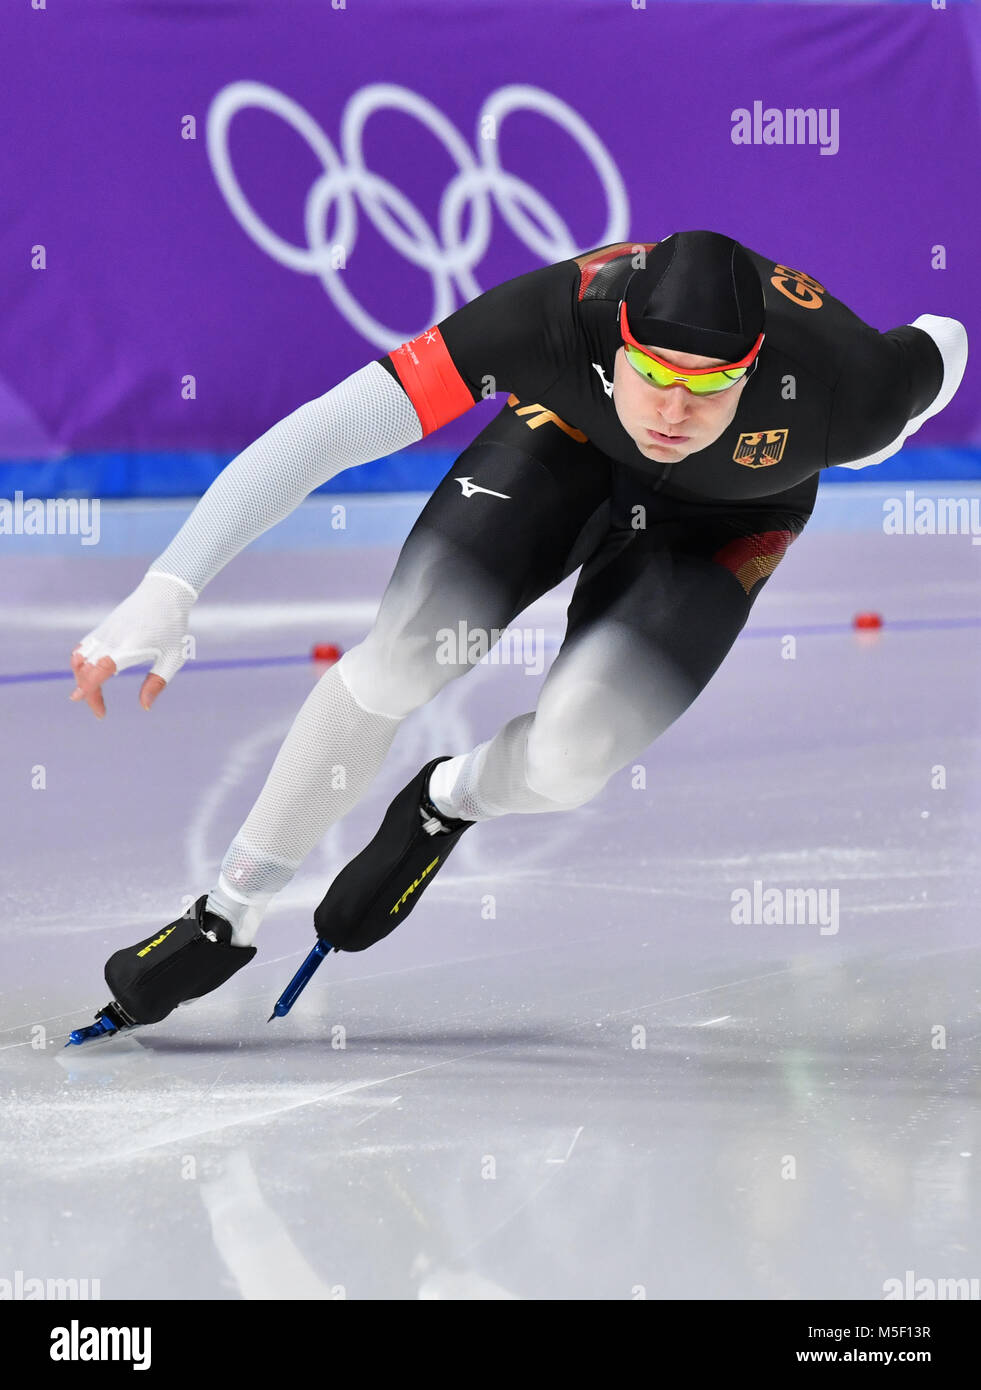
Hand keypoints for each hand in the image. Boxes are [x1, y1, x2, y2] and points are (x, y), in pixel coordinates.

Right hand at [69, 571, 195, 718]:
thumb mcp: (172, 658)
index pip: (100, 669)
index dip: (88, 687)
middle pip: (85, 669)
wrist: (165, 592)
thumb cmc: (173, 626)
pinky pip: (83, 647)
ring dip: (81, 677)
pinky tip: (93, 672)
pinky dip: (81, 663)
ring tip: (93, 692)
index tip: (85, 703)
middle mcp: (111, 639)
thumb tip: (144, 706)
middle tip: (101, 710)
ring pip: (79, 657)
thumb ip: (157, 683)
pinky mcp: (103, 627)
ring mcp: (104, 632)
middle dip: (87, 692)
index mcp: (129, 648)